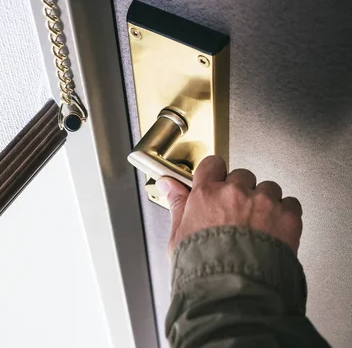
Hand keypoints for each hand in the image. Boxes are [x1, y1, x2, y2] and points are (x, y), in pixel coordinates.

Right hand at [156, 156, 302, 255]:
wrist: (234, 293)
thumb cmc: (204, 269)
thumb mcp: (179, 237)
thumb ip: (177, 205)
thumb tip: (168, 185)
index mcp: (206, 194)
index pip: (212, 165)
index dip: (215, 174)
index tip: (216, 183)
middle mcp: (235, 193)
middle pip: (242, 176)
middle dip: (240, 192)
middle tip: (236, 213)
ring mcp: (263, 203)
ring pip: (268, 188)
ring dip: (264, 202)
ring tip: (256, 226)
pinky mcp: (286, 217)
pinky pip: (291, 203)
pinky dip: (285, 214)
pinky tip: (273, 230)